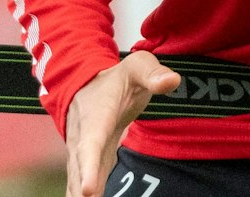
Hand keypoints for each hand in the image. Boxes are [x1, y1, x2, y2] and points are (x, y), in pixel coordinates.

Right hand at [63, 51, 179, 196]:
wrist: (85, 84)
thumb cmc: (117, 79)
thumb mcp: (137, 67)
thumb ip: (153, 73)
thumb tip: (173, 81)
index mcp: (96, 116)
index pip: (92, 144)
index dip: (90, 167)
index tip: (88, 190)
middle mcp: (83, 137)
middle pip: (80, 168)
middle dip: (81, 188)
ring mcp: (81, 152)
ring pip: (76, 178)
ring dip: (78, 196)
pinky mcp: (85, 163)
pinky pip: (80, 182)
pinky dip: (80, 195)